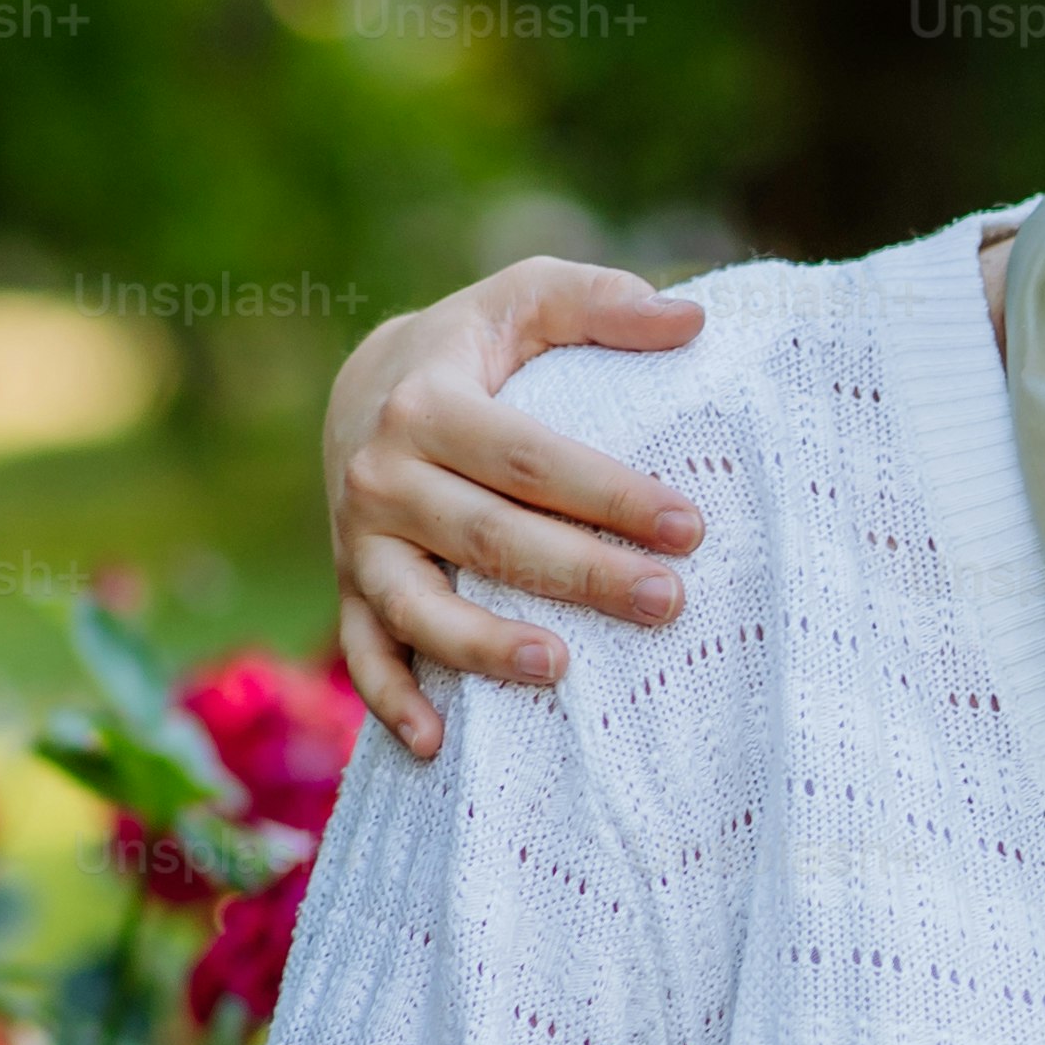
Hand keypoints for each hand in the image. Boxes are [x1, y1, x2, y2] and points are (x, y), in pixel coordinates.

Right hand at [323, 259, 706, 755]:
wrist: (365, 388)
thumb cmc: (475, 347)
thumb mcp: (528, 298)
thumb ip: (603, 302)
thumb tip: (693, 319)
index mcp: (430, 403)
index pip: (531, 459)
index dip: (610, 494)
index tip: (691, 526)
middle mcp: (383, 475)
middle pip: (490, 537)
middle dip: (581, 574)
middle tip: (668, 601)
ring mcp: (360, 541)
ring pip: (419, 605)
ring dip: (485, 645)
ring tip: (562, 669)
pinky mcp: (351, 587)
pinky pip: (365, 652)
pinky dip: (393, 700)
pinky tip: (439, 745)